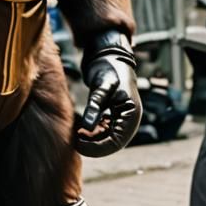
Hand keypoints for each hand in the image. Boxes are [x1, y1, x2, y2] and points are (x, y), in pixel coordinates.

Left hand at [75, 33, 141, 156]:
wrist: (109, 58)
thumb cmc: (108, 69)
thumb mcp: (102, 87)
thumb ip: (95, 106)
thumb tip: (87, 128)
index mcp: (131, 115)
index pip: (116, 143)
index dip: (97, 148)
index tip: (78, 144)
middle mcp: (129, 121)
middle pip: (112, 144)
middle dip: (93, 145)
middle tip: (74, 140)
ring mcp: (122, 120)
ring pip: (107, 140)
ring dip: (92, 140)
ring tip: (77, 133)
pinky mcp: (113, 117)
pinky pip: (104, 132)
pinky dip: (93, 133)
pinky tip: (81, 128)